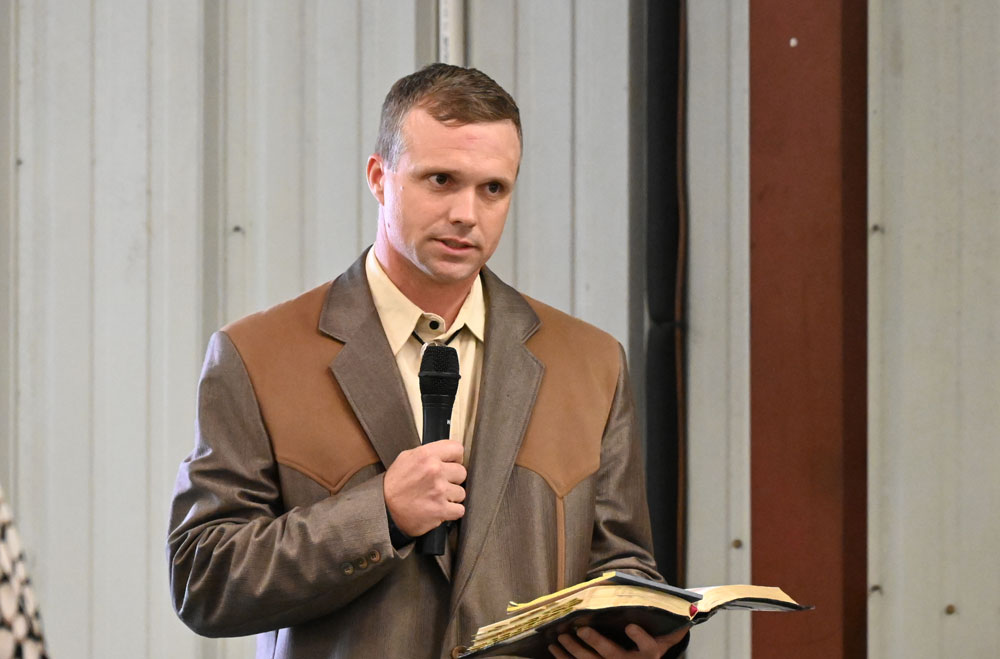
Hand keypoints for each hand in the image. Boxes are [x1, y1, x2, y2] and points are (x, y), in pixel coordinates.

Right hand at [383, 440, 466, 536]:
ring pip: (461, 492)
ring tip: (437, 497)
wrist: (384, 508)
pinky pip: (459, 510)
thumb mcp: (405, 458)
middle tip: (440, 483)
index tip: (452, 463)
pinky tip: (441, 508)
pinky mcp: (441, 509)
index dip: (455, 458)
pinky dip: (452, 512)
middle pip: (462, 472)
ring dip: (452, 497)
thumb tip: (443, 453)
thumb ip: (427, 453)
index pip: (457, 449)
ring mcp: (439, 490)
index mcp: (426, 455)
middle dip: (453, 479)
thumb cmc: (393, 485)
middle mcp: (434, 471)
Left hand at [548, 624, 689, 658]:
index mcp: (650, 654)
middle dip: (596, 643)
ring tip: (561, 637)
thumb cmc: (652, 647)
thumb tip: (691, 608)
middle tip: (582, 629)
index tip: (630, 625)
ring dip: (575, 651)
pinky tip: (554, 649)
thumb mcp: (665, 638)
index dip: (639, 637)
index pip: (647, 646)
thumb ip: (674, 625)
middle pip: (613, 656)